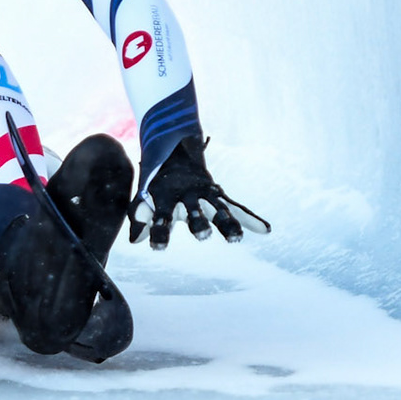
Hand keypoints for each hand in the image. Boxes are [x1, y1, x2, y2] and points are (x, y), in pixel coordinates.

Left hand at [129, 135, 268, 249]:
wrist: (173, 151)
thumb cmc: (156, 184)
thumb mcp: (144, 196)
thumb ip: (140, 216)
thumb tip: (134, 241)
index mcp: (165, 197)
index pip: (161, 218)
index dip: (159, 233)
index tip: (157, 248)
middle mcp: (187, 195)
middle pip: (194, 212)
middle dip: (199, 224)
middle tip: (203, 235)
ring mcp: (204, 194)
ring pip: (218, 209)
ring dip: (227, 224)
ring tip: (236, 239)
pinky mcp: (217, 195)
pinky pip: (235, 207)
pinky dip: (250, 218)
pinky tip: (265, 229)